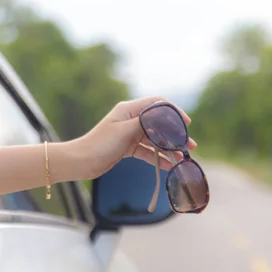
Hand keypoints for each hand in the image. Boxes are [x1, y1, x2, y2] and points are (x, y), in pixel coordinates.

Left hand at [75, 97, 196, 179]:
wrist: (81, 162)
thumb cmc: (99, 144)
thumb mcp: (124, 131)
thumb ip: (145, 123)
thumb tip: (164, 118)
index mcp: (129, 109)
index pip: (158, 104)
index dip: (174, 112)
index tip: (186, 124)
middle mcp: (131, 119)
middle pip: (160, 123)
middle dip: (175, 134)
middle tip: (190, 146)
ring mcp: (131, 133)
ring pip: (156, 139)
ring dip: (169, 148)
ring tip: (182, 158)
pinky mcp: (129, 147)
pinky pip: (148, 151)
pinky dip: (158, 158)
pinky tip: (169, 166)